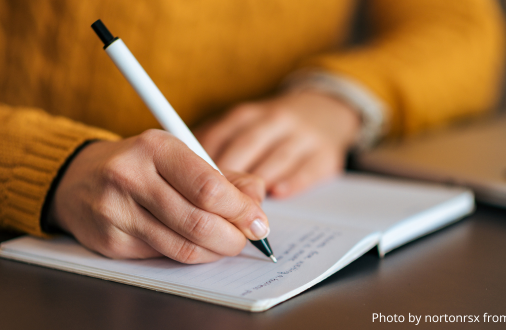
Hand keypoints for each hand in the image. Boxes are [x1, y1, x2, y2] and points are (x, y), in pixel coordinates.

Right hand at [47, 129, 268, 263]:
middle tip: (246, 238)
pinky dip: (189, 255)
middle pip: (199, 221)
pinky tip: (195, 244)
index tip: (258, 220)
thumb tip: (256, 200)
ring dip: (214, 251)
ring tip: (225, 243)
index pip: (209, 187)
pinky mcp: (110, 241)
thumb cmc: (141, 165)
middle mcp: (131, 176)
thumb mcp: (181, 156)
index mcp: (156, 147)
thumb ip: (224, 176)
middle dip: (233, 237)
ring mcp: (117, 211)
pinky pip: (163, 256)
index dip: (241, 210)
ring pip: (183, 246)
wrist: (78, 178)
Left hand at [196, 91, 360, 197]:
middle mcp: (274, 120)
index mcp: (246, 115)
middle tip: (213, 205)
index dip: (203, 163)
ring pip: (276, 158)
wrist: (325, 112)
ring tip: (241, 208)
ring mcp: (302, 136)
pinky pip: (307, 168)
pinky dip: (292, 181)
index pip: (219, 136)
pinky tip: (278, 193)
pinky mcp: (325, 154)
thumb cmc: (271, 130)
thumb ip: (215, 148)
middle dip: (229, 177)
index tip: (189, 186)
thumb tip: (180, 177)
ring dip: (258, 183)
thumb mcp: (243, 128)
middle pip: (246, 147)